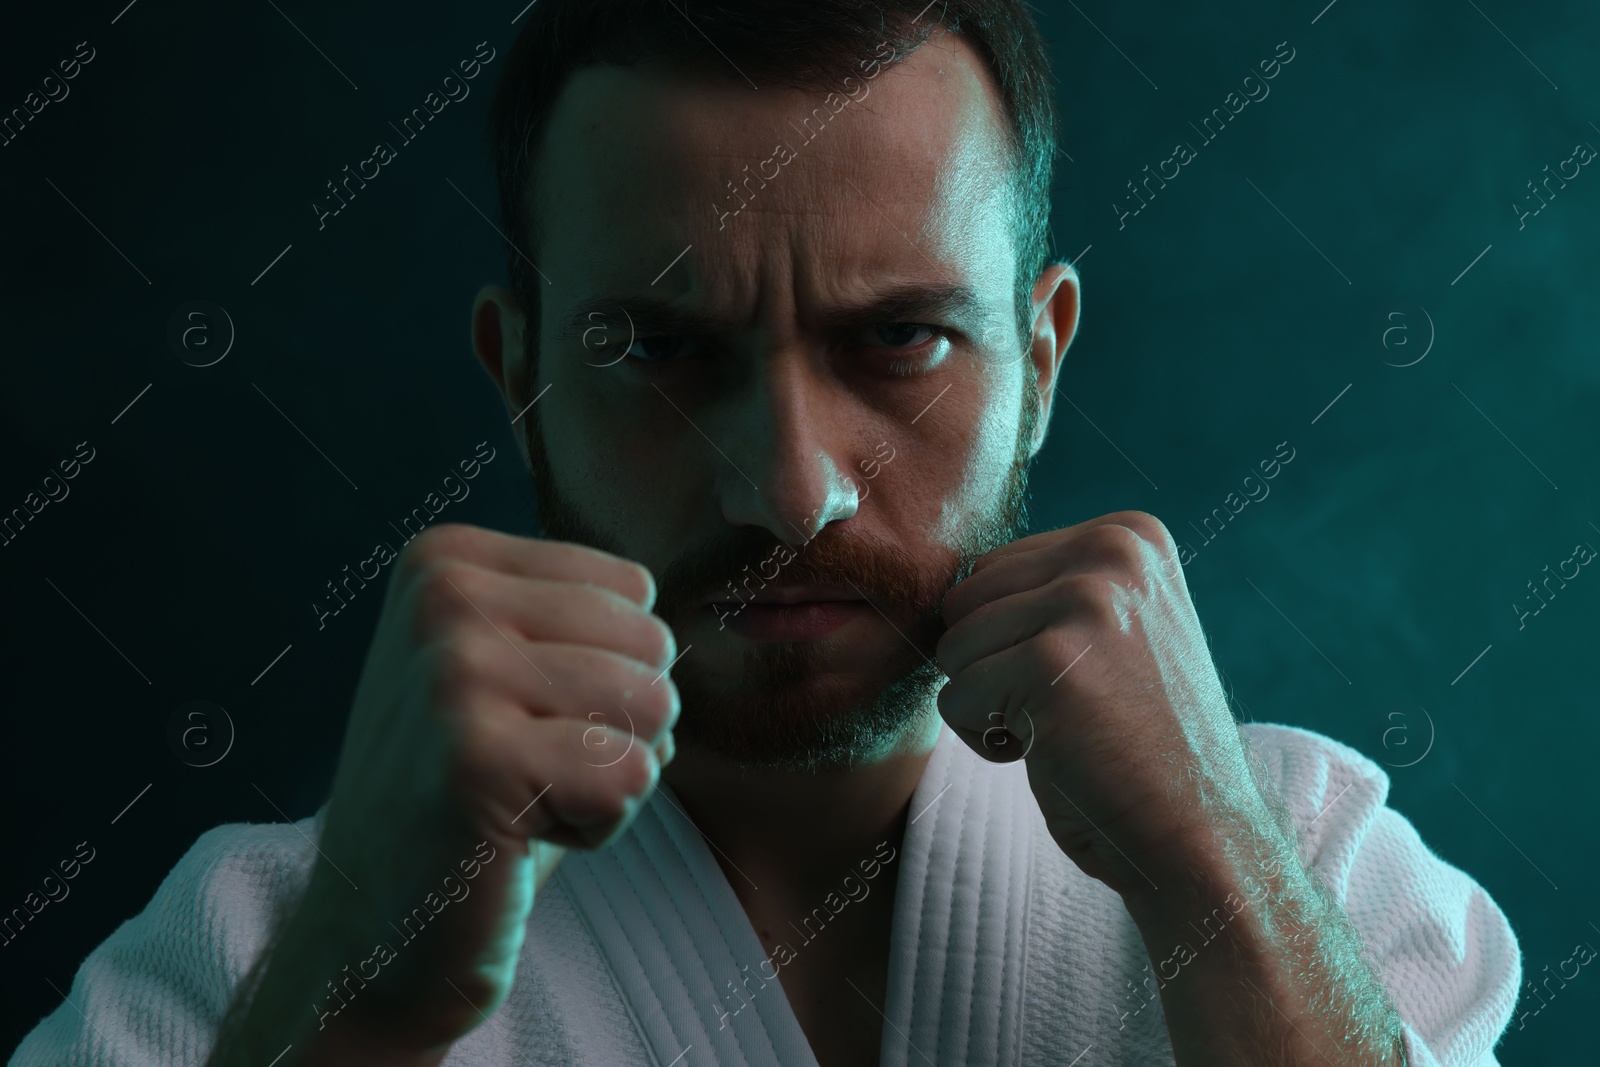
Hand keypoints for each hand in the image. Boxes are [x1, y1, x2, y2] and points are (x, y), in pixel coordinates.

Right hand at [239, 523, 679, 1058]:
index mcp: (447, 560)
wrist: (374, 932)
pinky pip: (633, 775)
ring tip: (524, 799)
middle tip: (525, 770)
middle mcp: (443, 596)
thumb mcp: (508, 671)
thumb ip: (578, 618)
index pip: (634, 587)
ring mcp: (454, 672)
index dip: (608, 670)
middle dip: (619, 725)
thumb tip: (674, 621)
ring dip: (611, 777)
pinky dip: (600, 825)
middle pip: (651, 640)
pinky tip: (520, 837)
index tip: (522, 719)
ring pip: (654, 704)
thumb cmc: (470, 799)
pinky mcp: (475, 757)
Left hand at [934, 510, 1268, 896]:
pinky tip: (1054, 752)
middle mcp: (1112, 551)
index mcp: (1128, 534)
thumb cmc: (1139, 743)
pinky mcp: (1051, 663)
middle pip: (965, 600)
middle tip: (1071, 708)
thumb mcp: (1113, 631)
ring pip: (952, 647)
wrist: (1200, 834)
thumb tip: (951, 585)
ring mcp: (1085, 602)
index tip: (1087, 677)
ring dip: (989, 704)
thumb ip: (1051, 589)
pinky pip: (954, 698)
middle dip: (994, 666)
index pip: (993, 569)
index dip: (1017, 640)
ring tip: (1065, 728)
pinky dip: (987, 741)